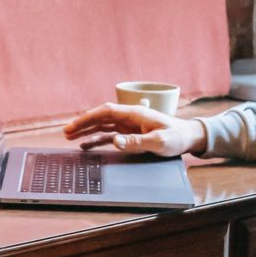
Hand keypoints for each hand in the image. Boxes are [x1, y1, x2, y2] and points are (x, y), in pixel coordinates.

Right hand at [63, 103, 204, 156]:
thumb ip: (137, 142)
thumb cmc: (177, 137)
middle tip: (66, 131)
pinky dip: (97, 139)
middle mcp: (130, 117)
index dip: (89, 117)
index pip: (106, 111)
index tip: (75, 125)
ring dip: (87, 130)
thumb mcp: (159, 142)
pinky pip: (109, 135)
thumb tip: (114, 141)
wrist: (189, 138)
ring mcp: (129, 125)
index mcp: (135, 114)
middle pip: (101, 117)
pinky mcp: (131, 134)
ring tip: (70, 137)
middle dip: (83, 123)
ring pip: (103, 126)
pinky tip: (86, 145)